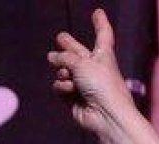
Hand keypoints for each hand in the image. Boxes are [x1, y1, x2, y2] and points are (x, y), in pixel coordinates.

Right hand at [47, 8, 134, 135]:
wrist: (106, 116)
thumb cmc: (102, 86)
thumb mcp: (82, 63)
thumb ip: (65, 56)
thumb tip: (52, 58)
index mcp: (104, 56)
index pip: (103, 36)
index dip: (100, 23)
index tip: (98, 12)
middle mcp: (94, 69)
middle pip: (78, 53)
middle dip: (69, 46)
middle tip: (61, 38)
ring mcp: (84, 84)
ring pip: (63, 70)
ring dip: (62, 71)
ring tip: (68, 75)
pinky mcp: (74, 98)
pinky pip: (60, 87)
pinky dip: (62, 88)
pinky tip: (70, 91)